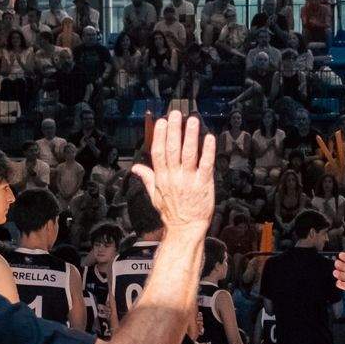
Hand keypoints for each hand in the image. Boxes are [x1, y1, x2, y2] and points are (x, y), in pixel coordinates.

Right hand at [130, 107, 215, 236]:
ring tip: (192, 121)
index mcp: (161, 178)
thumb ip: (147, 178)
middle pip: (172, 149)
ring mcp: (189, 180)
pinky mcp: (203, 184)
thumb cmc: (172, 213)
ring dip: (190, 136)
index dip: (159, 135)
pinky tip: (209, 138)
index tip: (161, 122)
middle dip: (174, 130)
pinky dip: (207, 151)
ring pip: (189, 154)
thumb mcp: (154, 196)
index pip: (158, 152)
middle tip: (176, 114)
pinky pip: (206, 165)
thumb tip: (136, 168)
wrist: (185, 229)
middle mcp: (174, 177)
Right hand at [333, 248, 344, 299]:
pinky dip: (340, 284)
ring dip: (337, 273)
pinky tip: (339, 282)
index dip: (344, 256)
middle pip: (342, 265)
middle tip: (337, 263)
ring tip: (336, 272)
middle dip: (339, 264)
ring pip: (341, 275)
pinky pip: (343, 285)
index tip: (341, 255)